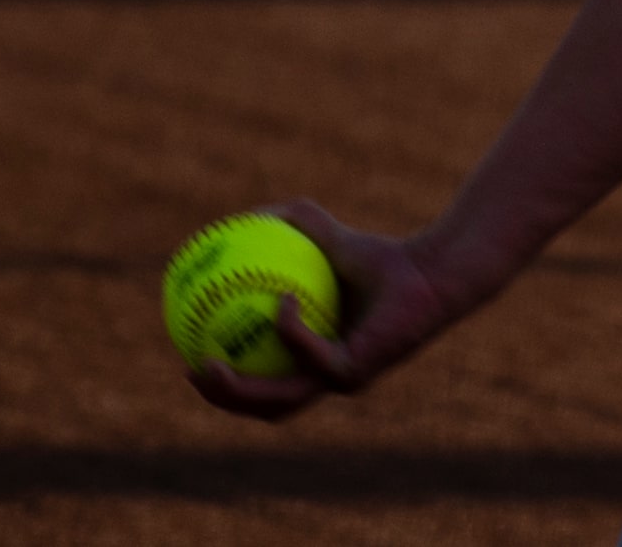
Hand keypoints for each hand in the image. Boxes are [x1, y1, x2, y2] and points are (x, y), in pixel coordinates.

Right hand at [188, 200, 456, 421]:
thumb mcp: (330, 237)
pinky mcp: (356, 372)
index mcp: (317, 358)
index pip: (265, 384)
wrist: (429, 270)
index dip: (228, 383)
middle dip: (225, 399)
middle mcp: (328, 377)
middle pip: (266, 407)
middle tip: (193, 370)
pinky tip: (281, 303)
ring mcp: (342, 380)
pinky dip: (291, 332)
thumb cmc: (385, 257)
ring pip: (280, 400)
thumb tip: (245, 215)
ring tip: (211, 361)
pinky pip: (311, 356)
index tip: (192, 357)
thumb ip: (292, 226)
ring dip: (241, 389)